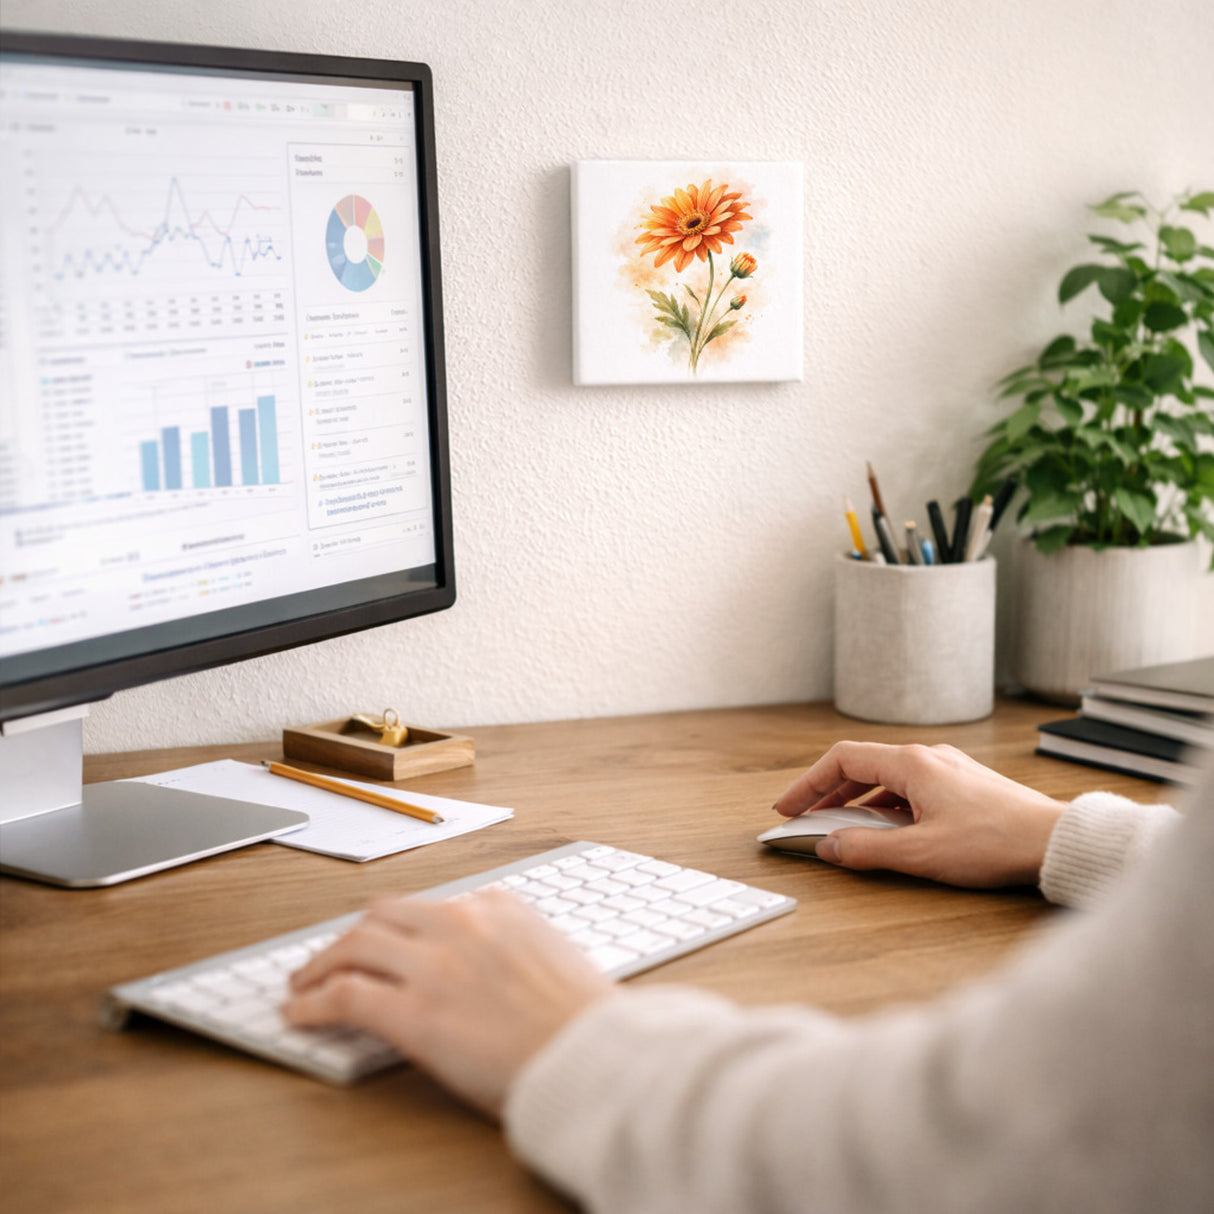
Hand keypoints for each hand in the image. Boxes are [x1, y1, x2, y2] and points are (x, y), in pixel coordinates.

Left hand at [283, 890, 611, 1117]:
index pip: (432, 906)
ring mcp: (434, 964)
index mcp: (500, 906)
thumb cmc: (585, 1022)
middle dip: (354, 935)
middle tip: (336, 956)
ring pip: (355, 944)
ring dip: (323, 962)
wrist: (594, 1057)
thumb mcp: (554, 958)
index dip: (400, 929)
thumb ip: (513, 948)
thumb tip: (485, 969)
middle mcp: (462, 922)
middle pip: (384, 914)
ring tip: (305, 982)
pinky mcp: (413, 1013)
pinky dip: (314, 1001)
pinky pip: (346, 997)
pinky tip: (300, 1013)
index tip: (388, 943)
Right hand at [772, 742, 1065, 888]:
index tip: (788, 806)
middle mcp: (927, 757)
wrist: (1055, 841)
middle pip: (861, 766)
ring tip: (841, 827)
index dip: (808, 783)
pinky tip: (887, 831)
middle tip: (805, 817)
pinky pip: (910, 788)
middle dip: (828, 793)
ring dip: (857, 801)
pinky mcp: (963, 787)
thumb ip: (866, 850)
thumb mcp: (920, 853)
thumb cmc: (995, 842)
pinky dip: (885, 806)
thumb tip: (828, 847)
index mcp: (911, 763)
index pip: (842, 759)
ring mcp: (947, 769)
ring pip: (886, 778)